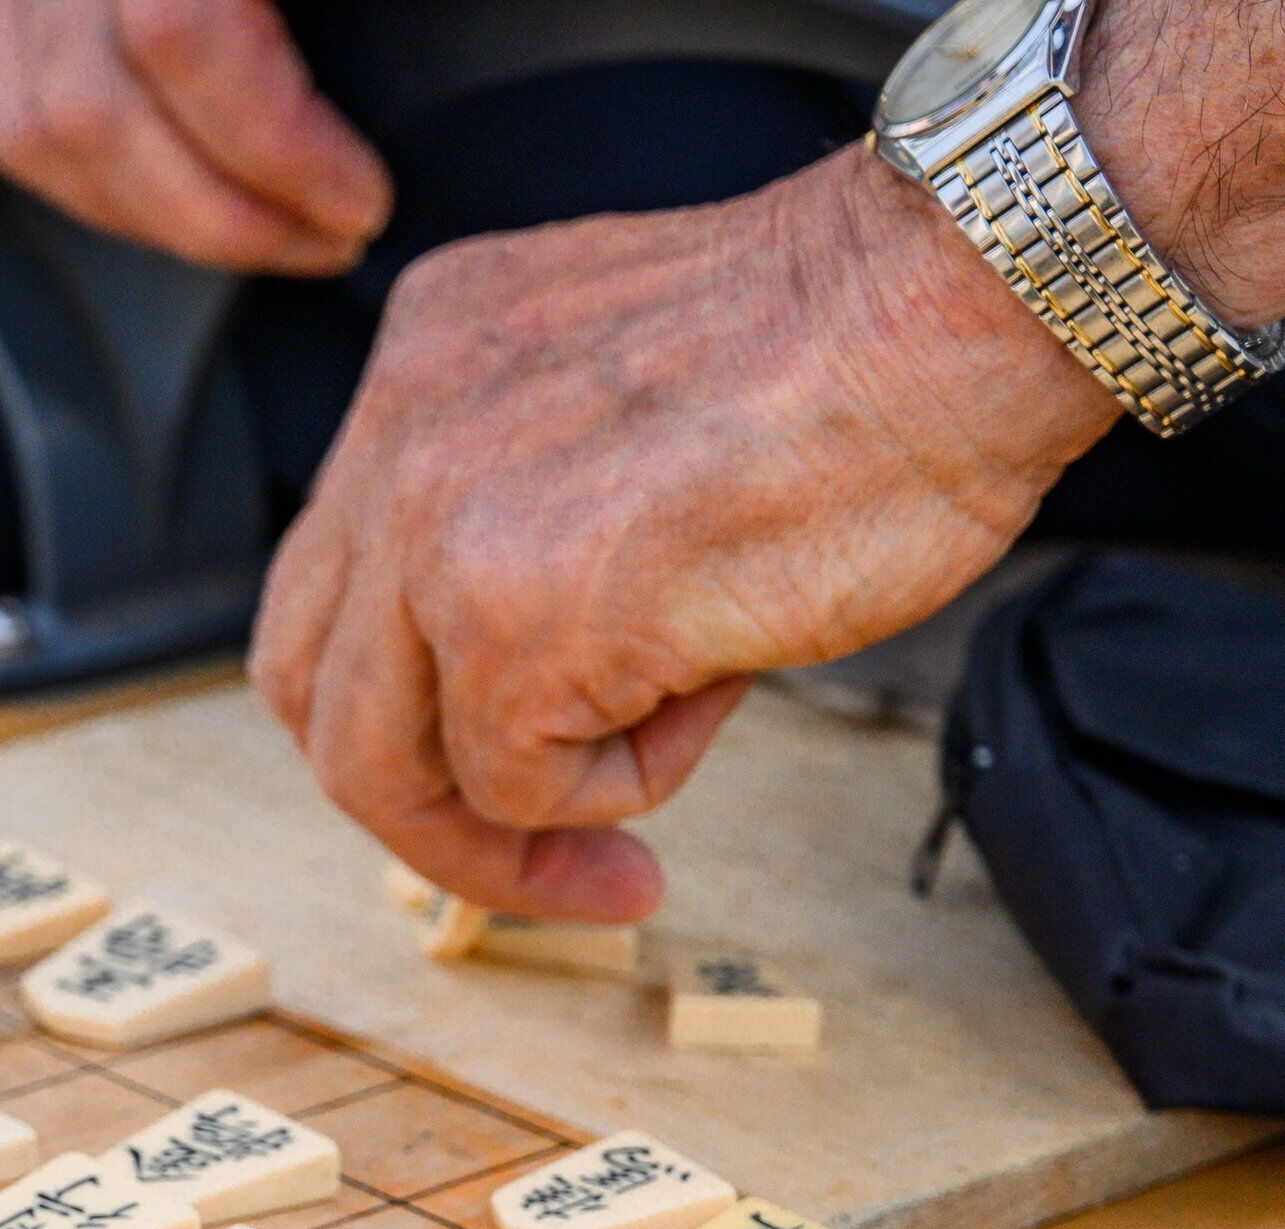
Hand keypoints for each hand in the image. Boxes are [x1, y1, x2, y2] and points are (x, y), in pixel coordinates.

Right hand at [0, 0, 388, 273]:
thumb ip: (371, 0)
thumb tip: (495, 20)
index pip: (180, 30)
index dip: (274, 139)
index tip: (364, 197)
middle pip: (97, 111)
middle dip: (225, 215)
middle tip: (330, 239)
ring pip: (39, 134)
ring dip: (160, 217)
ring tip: (268, 230)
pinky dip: (87, 185)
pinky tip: (172, 198)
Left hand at [252, 149, 1115, 919]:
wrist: (964, 313)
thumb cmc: (859, 364)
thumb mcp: (624, 421)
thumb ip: (531, 532)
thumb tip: (522, 708)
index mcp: (418, 374)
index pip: (333, 595)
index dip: (404, 712)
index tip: (501, 771)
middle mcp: (396, 435)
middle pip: (320, 695)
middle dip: (425, 810)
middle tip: (549, 860)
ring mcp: (435, 524)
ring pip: (387, 762)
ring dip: (515, 825)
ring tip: (643, 813)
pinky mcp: (508, 616)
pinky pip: (515, 779)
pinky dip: (619, 786)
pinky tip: (713, 696)